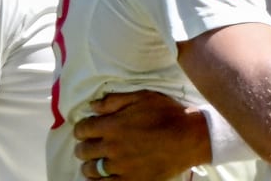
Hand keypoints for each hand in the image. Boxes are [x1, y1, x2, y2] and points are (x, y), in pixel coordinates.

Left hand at [74, 90, 210, 179]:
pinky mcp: (131, 180)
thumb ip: (115, 100)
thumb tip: (92, 106)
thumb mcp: (142, 97)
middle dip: (84, 146)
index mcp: (112, 126)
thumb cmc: (167, 114)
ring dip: (89, 165)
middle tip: (90, 144)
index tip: (87, 128)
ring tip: (94, 162)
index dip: (82, 128)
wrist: (189, 138)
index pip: (82, 129)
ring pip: (91, 170)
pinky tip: (103, 176)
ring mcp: (120, 167)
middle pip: (83, 151)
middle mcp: (112, 148)